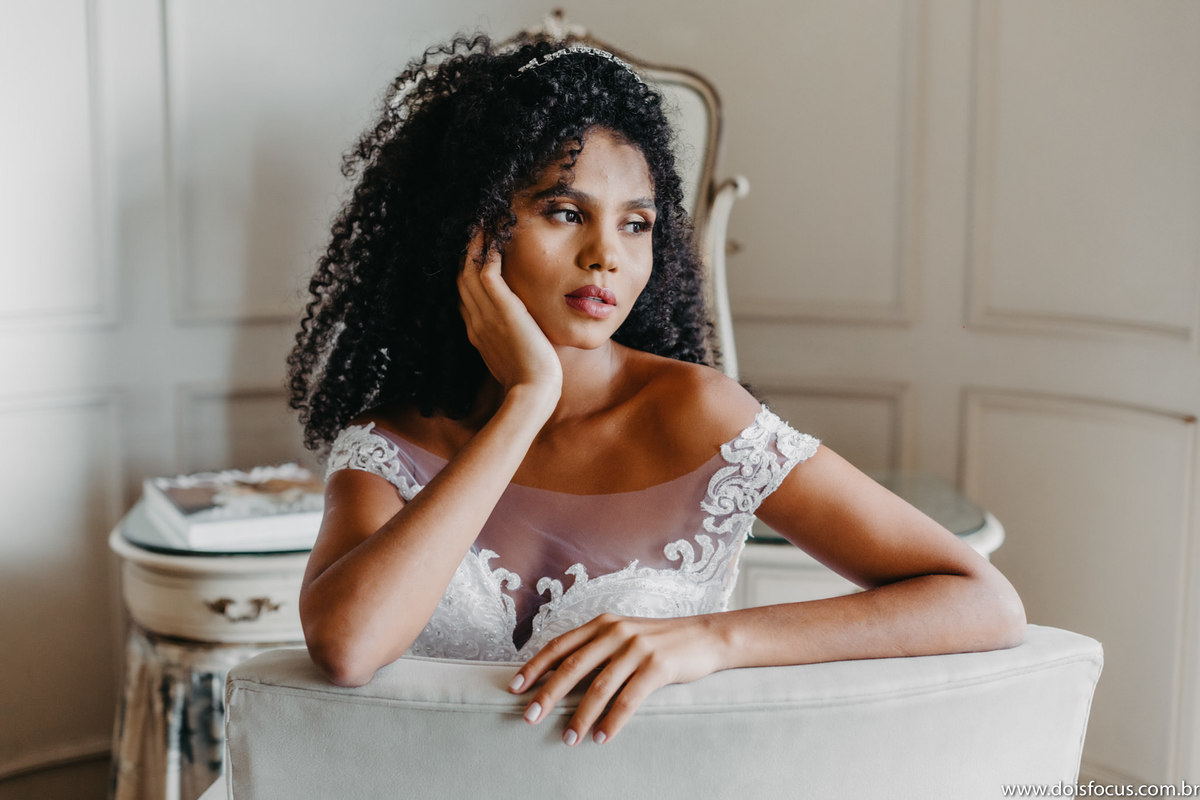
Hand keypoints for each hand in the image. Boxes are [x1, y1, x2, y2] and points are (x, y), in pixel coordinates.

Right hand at [457, 231, 561, 399]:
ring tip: (481, 221)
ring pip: (469, 270)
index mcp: (477, 332)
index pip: (465, 295)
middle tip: (473, 228)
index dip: (467, 273)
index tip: (474, 255)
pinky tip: (494, 233)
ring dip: (473, 244)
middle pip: (461, 278)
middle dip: (465, 252)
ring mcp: (484, 314)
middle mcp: (475, 320)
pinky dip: (487, 250)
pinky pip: (486, 271)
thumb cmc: (531, 381)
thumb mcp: (513, 358)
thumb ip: (510, 341)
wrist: (533, 391)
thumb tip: (519, 334)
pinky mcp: (501, 308)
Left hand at [508, 614, 726, 745]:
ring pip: (600, 687)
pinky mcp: (658, 665)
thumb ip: (597, 650)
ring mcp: (637, 648)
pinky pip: (629, 699)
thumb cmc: (660, 641)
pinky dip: (613, 721)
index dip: (535, 667)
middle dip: (548, 694)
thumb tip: (560, 678)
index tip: (514, 688)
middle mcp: (616, 632)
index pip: (560, 645)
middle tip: (529, 717)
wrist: (705, 636)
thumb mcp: (624, 637)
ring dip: (581, 716)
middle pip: (573, 666)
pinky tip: (602, 738)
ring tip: (568, 739)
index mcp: (603, 624)